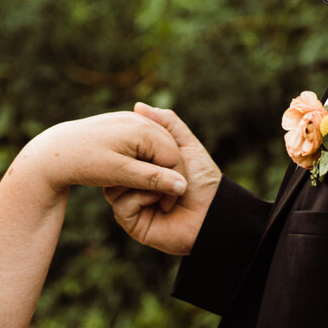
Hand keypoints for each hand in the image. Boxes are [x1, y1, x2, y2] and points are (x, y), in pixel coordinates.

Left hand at [23, 112, 186, 199]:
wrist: (54, 150)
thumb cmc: (85, 162)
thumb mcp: (120, 174)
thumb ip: (152, 179)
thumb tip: (181, 186)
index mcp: (142, 129)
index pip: (173, 157)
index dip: (175, 182)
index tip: (166, 204)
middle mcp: (139, 119)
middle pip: (169, 149)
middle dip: (169, 174)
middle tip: (161, 200)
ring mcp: (130, 119)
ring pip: (157, 145)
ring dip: (157, 167)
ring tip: (147, 189)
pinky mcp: (121, 123)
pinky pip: (144, 141)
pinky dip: (145, 158)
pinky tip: (135, 173)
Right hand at [104, 103, 220, 254]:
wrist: (213, 212)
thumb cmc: (202, 180)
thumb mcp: (184, 145)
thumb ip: (167, 123)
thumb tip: (138, 105)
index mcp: (143, 167)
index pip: (122, 151)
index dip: (130, 144)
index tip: (138, 139)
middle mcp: (133, 185)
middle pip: (114, 168)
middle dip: (136, 162)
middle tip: (153, 163)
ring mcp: (130, 204)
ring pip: (114, 186)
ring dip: (143, 180)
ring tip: (163, 185)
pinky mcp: (131, 222)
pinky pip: (122, 204)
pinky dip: (142, 197)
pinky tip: (160, 202)